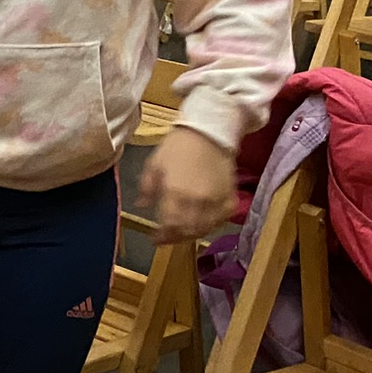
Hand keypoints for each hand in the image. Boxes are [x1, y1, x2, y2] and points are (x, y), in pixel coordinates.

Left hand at [139, 129, 237, 243]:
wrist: (208, 132)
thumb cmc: (177, 147)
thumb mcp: (154, 164)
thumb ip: (146, 187)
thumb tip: (141, 206)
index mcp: (176, 192)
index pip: (170, 224)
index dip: (162, 236)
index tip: (154, 239)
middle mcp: (198, 201)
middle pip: (187, 231)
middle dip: (175, 238)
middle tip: (167, 238)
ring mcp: (217, 201)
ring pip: (205, 229)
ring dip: (192, 234)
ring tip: (182, 233)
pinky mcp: (230, 198)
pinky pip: (222, 220)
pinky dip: (211, 226)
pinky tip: (202, 224)